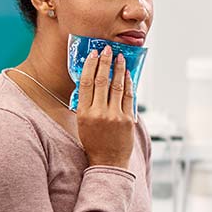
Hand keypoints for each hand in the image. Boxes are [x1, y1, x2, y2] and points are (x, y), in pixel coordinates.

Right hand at [77, 46, 135, 168]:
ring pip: (117, 86)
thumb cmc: (94, 142)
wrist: (108, 162)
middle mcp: (98, 113)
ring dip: (119, 69)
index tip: (93, 54)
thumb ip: (86, 104)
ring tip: (120, 57)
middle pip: (102, 81)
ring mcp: (115, 116)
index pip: (86, 83)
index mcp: (84, 113)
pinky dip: (128, 83)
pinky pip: (128, 96)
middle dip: (105, 62)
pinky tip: (128, 74)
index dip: (90, 66)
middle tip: (107, 49)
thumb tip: (92, 80)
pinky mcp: (128, 120)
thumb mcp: (83, 123)